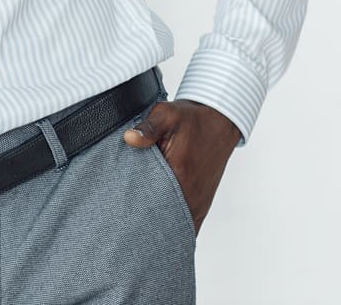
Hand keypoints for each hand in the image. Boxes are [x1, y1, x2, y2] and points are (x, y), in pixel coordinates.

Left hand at [122, 99, 240, 234]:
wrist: (219, 122)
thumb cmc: (192, 119)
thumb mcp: (168, 115)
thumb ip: (148, 127)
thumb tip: (129, 137)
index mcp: (180, 173)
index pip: (152, 204)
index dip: (136, 210)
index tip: (122, 214)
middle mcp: (191, 194)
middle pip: (163, 221)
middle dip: (144, 223)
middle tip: (126, 223)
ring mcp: (198, 202)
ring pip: (176, 226)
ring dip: (159, 225)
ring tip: (138, 226)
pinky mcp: (202, 203)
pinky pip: (187, 224)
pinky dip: (173, 226)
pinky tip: (157, 224)